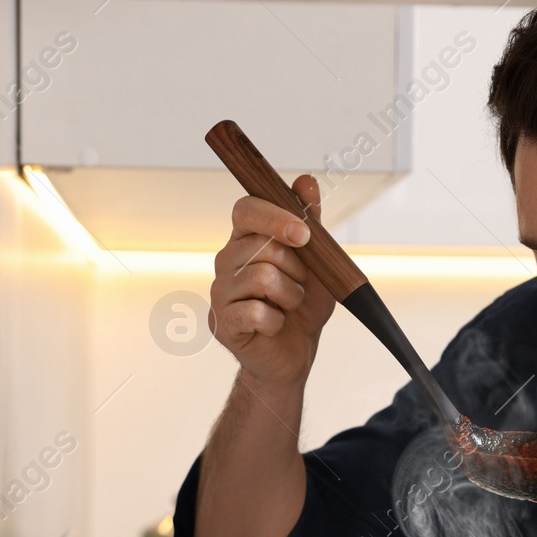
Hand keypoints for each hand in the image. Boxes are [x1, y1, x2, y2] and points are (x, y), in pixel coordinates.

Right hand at [208, 174, 336, 393]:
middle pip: (263, 247)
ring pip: (263, 278)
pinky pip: (257, 313)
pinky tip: (273, 326)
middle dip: (296, 270)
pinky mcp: (220, 323)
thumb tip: (305, 181)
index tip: (304, 234)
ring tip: (288, 308)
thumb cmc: (302, 308)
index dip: (275, 216)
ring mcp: (219, 292)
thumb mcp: (317, 263)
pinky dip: (276, 322)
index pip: (247, 209)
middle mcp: (226, 261)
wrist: (294, 355)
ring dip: (291, 297)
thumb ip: (311, 222)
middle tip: (298, 287)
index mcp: (245, 239)